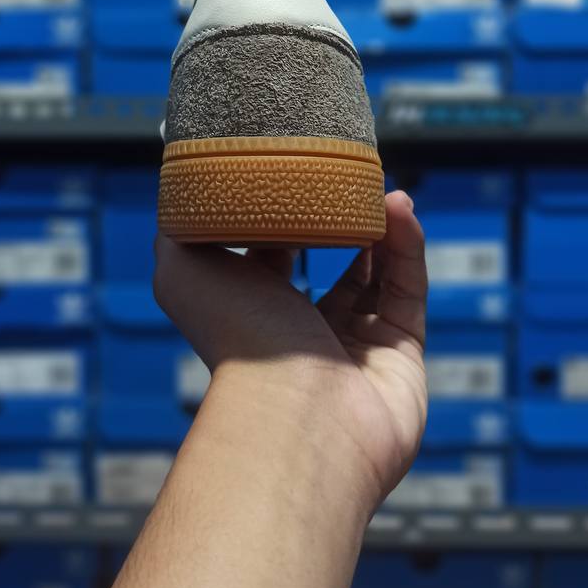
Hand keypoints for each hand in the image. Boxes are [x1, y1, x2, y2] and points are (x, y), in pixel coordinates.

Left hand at [153, 190, 427, 512]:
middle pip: (330, 270)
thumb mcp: (183, 272)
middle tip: (349, 179)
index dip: (284, 217)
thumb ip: (177, 229)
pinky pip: (409, 291)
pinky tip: (399, 207)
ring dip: (381, 229)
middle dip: (342, 223)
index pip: (271, 260)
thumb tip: (183, 192)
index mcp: (254, 317)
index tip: (296, 173)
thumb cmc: (237, 339)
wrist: (299, 414)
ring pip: (377, 278)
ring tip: (381, 188)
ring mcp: (356, 349)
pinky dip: (408, 247)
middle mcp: (303, 338)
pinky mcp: (402, 357)